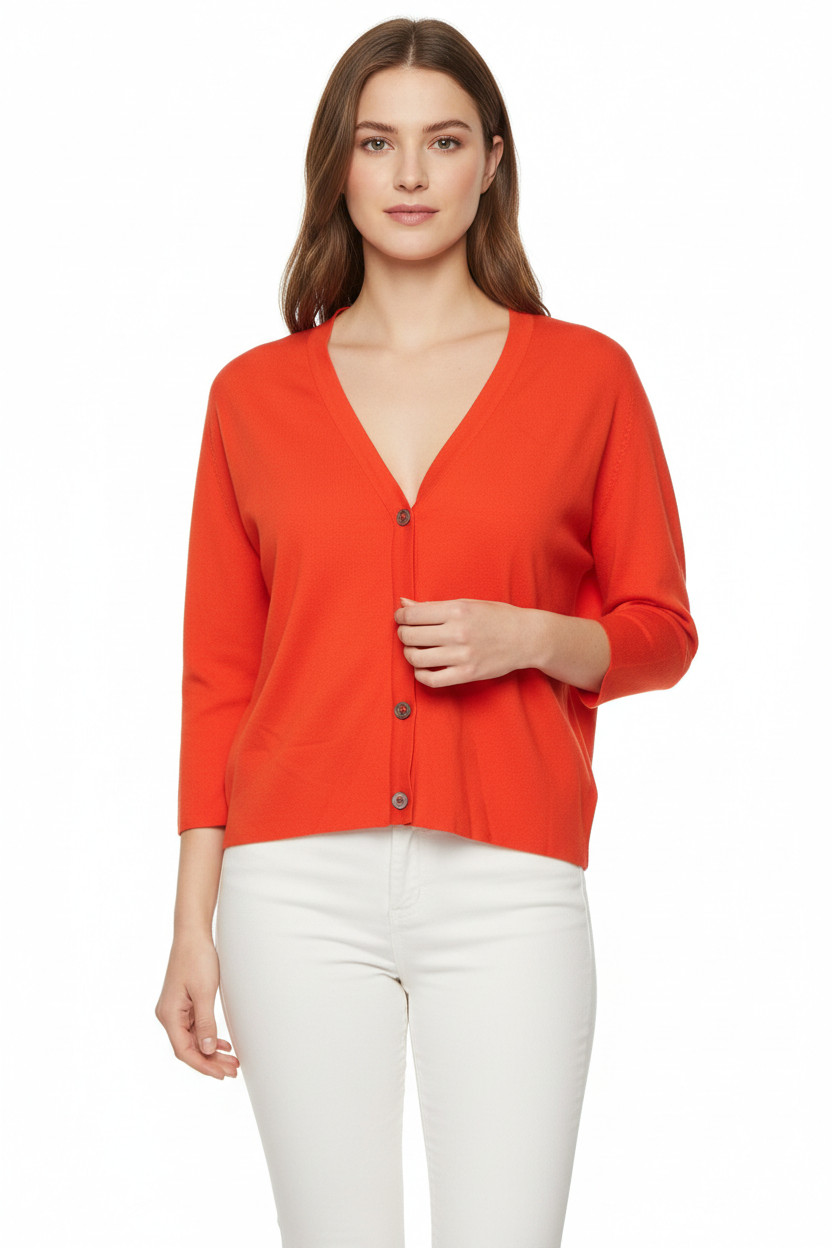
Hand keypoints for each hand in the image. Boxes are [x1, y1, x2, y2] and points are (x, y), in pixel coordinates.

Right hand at [155, 936, 239, 1079]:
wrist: (192, 935)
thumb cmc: (197, 959)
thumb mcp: (205, 993)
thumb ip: (206, 1023)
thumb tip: (207, 1050)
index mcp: (169, 1015)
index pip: (184, 1051)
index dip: (203, 1065)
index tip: (221, 1074)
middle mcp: (168, 1015)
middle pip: (189, 1047)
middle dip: (210, 1061)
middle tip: (232, 1071)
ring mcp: (175, 1010)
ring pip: (193, 1039)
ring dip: (211, 1050)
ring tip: (231, 1061)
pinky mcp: (183, 1004)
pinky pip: (195, 1027)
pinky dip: (208, 1036)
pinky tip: (222, 1044)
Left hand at [393, 596, 530, 687]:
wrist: (526, 638)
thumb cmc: (496, 617)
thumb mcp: (467, 604)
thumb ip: (433, 606)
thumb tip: (403, 603)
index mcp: (457, 610)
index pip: (412, 614)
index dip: (400, 616)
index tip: (401, 617)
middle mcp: (458, 632)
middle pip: (410, 636)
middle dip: (403, 633)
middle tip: (407, 633)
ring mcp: (462, 655)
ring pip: (417, 658)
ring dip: (408, 653)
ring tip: (414, 649)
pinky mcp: (467, 674)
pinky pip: (432, 679)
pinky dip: (419, 674)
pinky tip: (422, 667)